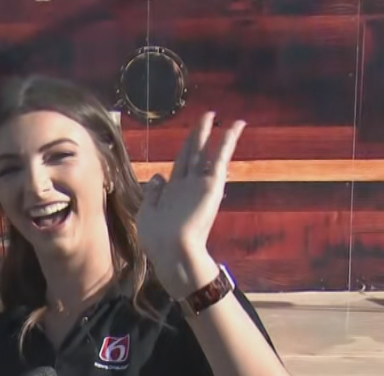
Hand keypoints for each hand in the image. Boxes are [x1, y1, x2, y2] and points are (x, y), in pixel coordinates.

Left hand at [137, 111, 244, 298]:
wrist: (172, 251)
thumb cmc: (157, 238)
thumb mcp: (148, 213)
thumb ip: (154, 193)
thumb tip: (159, 175)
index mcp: (172, 192)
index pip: (181, 164)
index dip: (185, 149)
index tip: (190, 138)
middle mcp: (188, 185)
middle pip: (194, 152)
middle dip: (199, 134)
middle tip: (206, 116)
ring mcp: (200, 184)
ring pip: (206, 151)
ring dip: (211, 132)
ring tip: (217, 116)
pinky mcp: (212, 185)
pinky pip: (221, 157)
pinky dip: (229, 141)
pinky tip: (235, 126)